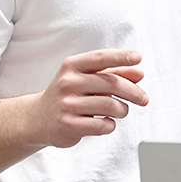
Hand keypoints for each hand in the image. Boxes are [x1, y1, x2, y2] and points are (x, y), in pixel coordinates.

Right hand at [32, 49, 147, 148]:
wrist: (36, 118)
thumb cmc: (67, 94)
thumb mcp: (85, 78)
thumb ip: (112, 74)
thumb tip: (138, 74)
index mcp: (72, 66)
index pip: (100, 57)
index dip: (121, 56)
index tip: (138, 58)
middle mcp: (68, 82)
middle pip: (112, 84)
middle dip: (134, 92)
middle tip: (143, 98)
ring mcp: (67, 104)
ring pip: (111, 105)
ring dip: (123, 109)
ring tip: (121, 110)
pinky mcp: (69, 125)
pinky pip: (103, 125)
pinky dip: (111, 124)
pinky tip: (107, 122)